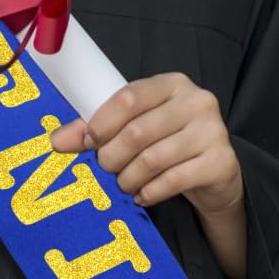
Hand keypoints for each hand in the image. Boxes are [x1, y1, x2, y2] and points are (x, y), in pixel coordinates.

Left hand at [51, 73, 245, 278]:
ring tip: (123, 184)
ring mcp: (213, 131)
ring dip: (128, 178)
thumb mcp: (137, 126)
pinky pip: (173, 180)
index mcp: (172, 83)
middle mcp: (197, 101)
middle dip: (112, 156)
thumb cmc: (169, 142)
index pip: (129, 98)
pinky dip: (150, 192)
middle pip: (138, 131)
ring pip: (153, 159)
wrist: (215, 172)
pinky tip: (143, 195)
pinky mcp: (221, 162)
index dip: (102, 122)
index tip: (88, 142)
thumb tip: (57, 141)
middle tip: (106, 168)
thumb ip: (98, 129)